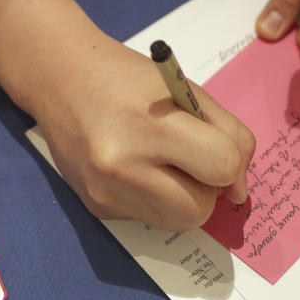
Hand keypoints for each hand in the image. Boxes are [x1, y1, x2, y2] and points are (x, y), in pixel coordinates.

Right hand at [32, 39, 254, 230]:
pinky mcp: (96, 207)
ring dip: (182, 197)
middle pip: (200, 209)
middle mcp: (122, 166)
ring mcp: (106, 192)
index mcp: (149, 126)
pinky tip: (134, 167)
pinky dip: (153, 198)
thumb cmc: (126, 78)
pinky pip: (148, 218)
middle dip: (205, 188)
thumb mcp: (184, 90)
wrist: (60, 78)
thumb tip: (239, 189)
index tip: (218, 149)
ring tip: (161, 163)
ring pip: (177, 222)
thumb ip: (227, 134)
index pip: (222, 167)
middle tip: (188, 158)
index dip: (231, 162)